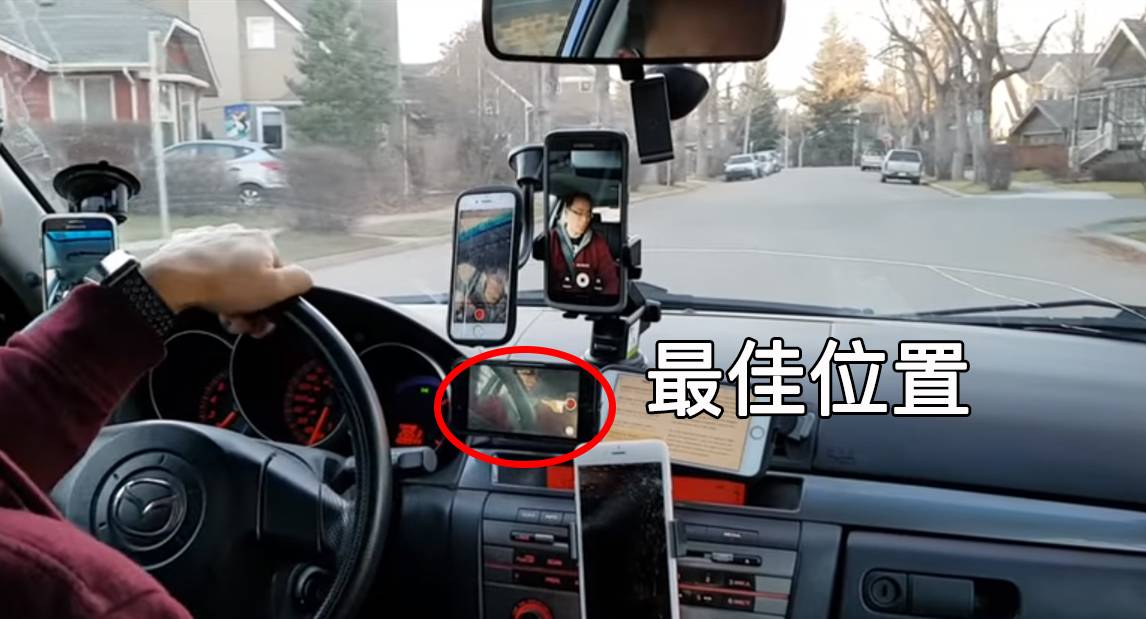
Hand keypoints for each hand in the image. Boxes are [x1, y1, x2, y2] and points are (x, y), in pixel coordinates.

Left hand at [141, 224, 312, 335]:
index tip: (260, 318)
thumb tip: (304, 279)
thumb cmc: (223, 284)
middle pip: (253, 275)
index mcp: (262, 240)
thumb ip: (300, 281)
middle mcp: (239, 232)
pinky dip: (207, 283)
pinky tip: (202, 295)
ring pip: (229, 272)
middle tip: (239, 321)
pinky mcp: (187, 245)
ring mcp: (211, 237)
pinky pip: (205, 268)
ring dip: (229, 297)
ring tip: (220, 313)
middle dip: (250, 302)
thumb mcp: (275, 289)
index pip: (279, 275)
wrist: (171, 280)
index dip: (273, 300)